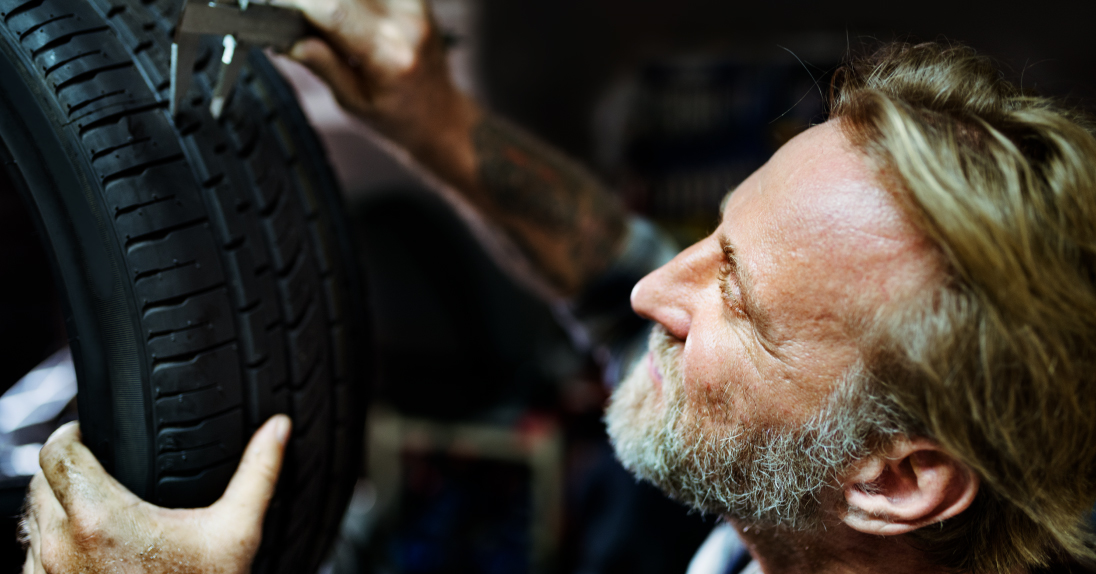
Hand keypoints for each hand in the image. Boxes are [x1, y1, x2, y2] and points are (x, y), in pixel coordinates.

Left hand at [21, 415, 290, 573]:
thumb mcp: (235, 535)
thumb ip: (257, 475)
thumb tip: (279, 429)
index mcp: (99, 516)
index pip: (57, 450)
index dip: (74, 435)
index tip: (94, 437)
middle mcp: (60, 543)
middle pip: (41, 480)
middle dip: (68, 470)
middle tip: (103, 473)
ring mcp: (46, 572)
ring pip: (33, 519)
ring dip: (56, 508)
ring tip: (98, 511)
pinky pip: (32, 556)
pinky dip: (53, 545)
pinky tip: (90, 550)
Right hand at [282, 0, 474, 143]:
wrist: (439, 115)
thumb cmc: (400, 116)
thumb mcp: (353, 102)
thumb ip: (323, 66)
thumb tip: (289, 39)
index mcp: (389, 56)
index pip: (333, 9)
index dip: (297, 3)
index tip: (277, 8)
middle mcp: (406, 23)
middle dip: (314, 2)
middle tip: (297, 16)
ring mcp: (415, 5)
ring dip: (336, 3)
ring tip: (326, 21)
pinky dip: (354, 2)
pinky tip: (349, 13)